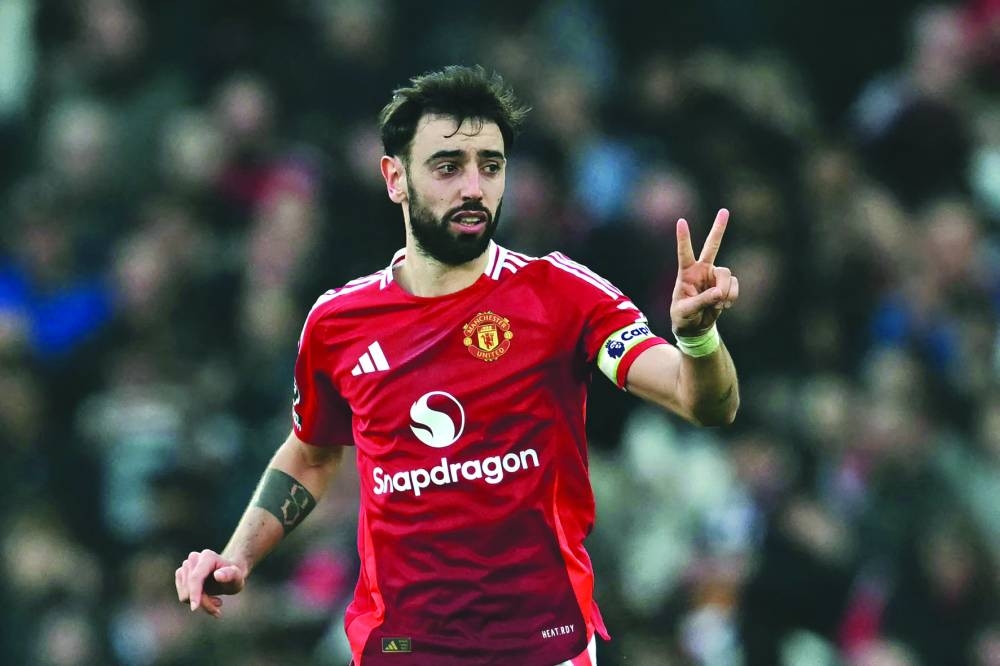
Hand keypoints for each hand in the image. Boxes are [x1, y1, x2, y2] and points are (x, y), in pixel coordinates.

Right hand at [175, 549, 246, 617]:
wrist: (228, 575)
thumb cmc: (234, 576)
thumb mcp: (237, 577)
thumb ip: (230, 575)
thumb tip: (218, 575)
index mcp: (207, 557)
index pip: (195, 578)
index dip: (194, 593)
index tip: (195, 608)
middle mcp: (193, 559)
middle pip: (190, 589)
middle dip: (203, 601)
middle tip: (219, 604)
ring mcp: (185, 566)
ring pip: (185, 594)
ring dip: (200, 603)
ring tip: (216, 601)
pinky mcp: (180, 574)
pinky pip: (183, 595)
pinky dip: (194, 601)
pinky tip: (207, 599)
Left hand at [670, 208, 738, 335]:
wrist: (695, 328)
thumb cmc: (683, 317)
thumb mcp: (687, 311)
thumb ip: (702, 301)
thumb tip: (719, 292)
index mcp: (686, 273)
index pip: (684, 253)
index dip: (683, 238)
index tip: (681, 221)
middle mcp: (701, 270)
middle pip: (712, 246)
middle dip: (719, 229)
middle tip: (724, 211)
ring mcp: (714, 277)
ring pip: (726, 273)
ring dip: (725, 290)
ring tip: (718, 304)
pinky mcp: (725, 285)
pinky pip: (734, 285)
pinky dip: (732, 296)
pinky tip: (724, 305)